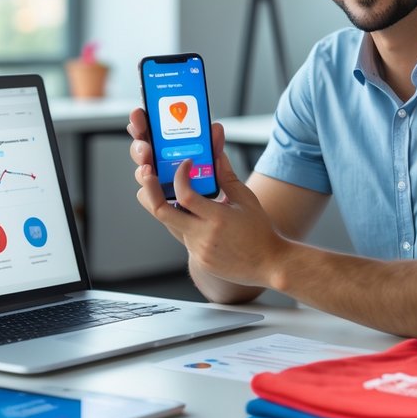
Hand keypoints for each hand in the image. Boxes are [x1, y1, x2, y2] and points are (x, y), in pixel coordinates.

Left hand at [133, 122, 289, 288]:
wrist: (269, 264)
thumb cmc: (260, 231)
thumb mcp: (246, 199)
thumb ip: (227, 176)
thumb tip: (217, 154)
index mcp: (217, 218)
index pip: (186, 195)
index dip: (180, 175)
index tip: (186, 163)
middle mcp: (203, 236)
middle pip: (161, 212)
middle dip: (149, 190)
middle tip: (147, 172)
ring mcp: (198, 250)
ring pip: (169, 223)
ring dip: (164, 203)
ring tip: (164, 187)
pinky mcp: (198, 258)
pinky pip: (181, 235)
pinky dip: (181, 220)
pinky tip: (188, 210)